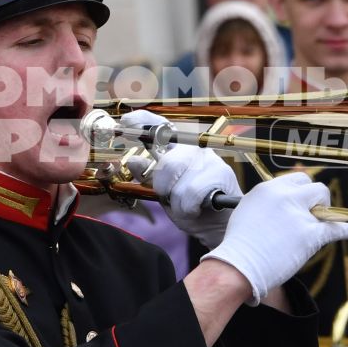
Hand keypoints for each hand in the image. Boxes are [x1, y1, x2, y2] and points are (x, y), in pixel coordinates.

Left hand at [119, 111, 233, 246]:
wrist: (220, 226)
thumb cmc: (193, 206)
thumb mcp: (165, 191)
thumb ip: (150, 174)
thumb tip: (131, 160)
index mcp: (180, 149)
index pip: (160, 126)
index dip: (142, 121)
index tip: (126, 122)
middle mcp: (195, 149)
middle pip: (166, 164)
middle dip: (164, 188)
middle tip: (174, 197)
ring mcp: (210, 160)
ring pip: (178, 183)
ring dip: (178, 202)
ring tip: (188, 205)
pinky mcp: (221, 174)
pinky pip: (190, 194)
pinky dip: (189, 208)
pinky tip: (198, 208)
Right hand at [203, 173, 347, 303]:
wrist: (237, 267)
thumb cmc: (239, 246)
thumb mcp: (247, 212)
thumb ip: (267, 204)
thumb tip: (282, 205)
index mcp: (268, 189)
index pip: (297, 180)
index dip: (302, 193)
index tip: (303, 203)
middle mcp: (285, 197)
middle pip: (315, 188)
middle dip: (317, 202)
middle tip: (311, 218)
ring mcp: (299, 215)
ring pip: (326, 206)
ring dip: (326, 215)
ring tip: (318, 228)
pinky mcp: (309, 235)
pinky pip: (338, 228)